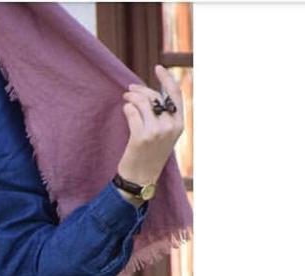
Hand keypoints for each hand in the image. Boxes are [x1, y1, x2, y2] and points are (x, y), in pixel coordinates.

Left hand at [117, 64, 184, 187]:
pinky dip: (127, 109)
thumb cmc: (150, 156)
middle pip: (155, 97)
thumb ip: (164, 116)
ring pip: (143, 103)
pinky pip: (132, 113)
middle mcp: (170, 126)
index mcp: (179, 124)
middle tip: (129, 90)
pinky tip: (125, 110)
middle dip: (140, 91)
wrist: (141, 179)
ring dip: (131, 98)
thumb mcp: (165, 136)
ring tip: (126, 100)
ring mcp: (156, 132)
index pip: (175, 94)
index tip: (158, 67)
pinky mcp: (141, 137)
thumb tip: (151, 94)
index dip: (166, 79)